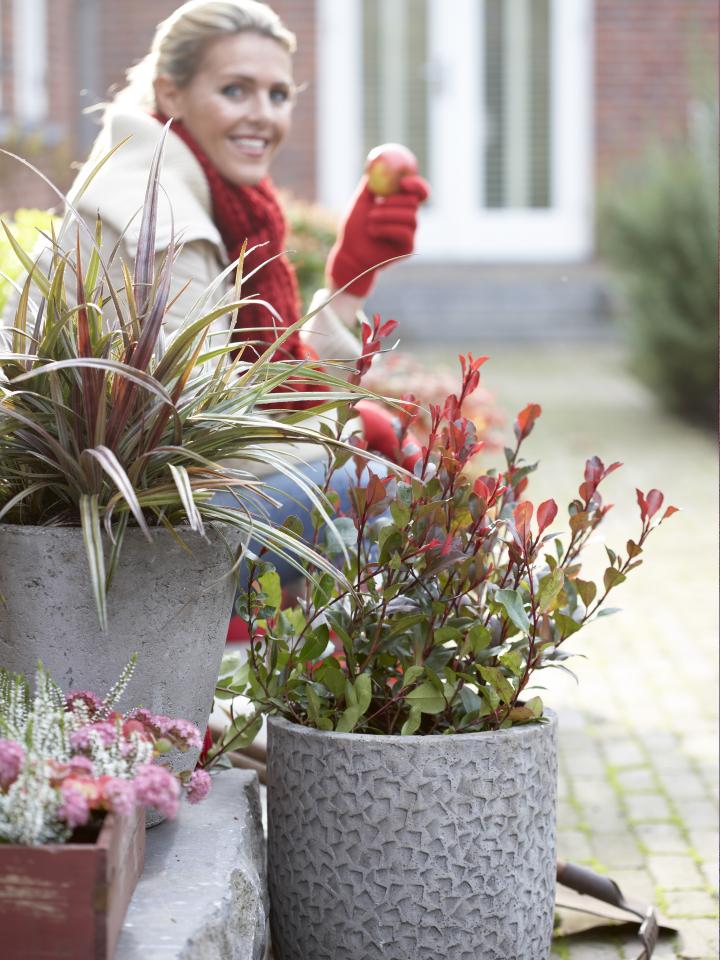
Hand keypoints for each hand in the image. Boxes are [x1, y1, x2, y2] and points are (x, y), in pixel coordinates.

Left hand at [326, 174, 429, 296]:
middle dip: (395, 201)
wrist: (349, 253)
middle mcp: (408, 219)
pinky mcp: (408, 248)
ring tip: (370, 222)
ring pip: (410, 217)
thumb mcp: (361, 202)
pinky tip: (373, 232)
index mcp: (400, 206)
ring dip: (386, 216)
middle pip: (414, 202)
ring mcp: (409, 234)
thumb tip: (378, 163)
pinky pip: (405, 232)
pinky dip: (387, 229)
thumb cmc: (354, 229)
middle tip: (377, 204)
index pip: (418, 192)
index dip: (416, 185)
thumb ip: (371, 184)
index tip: (403, 182)